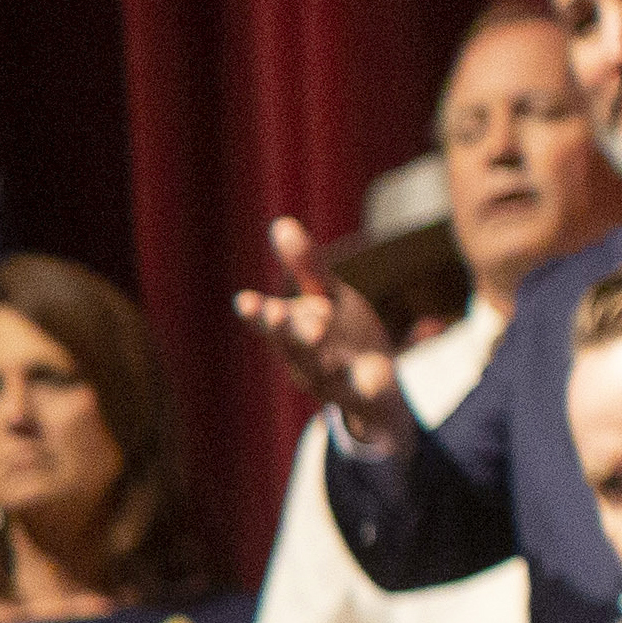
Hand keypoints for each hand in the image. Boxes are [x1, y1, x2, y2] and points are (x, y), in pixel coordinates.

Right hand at [230, 214, 417, 451]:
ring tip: (316, 332)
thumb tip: (280, 223)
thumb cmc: (341, 338)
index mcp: (295, 329)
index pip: (274, 317)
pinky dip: (369, 384)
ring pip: (321, 368)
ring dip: (318, 353)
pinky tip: (377, 376)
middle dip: (281, 328)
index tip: (244, 302)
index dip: (259, 312)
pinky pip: (365, 391)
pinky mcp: (363, 395)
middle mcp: (306, 356)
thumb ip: (305, 266)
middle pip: (291, 342)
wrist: (373, 399)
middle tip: (274, 313)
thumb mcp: (326, 298)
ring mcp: (331, 380)